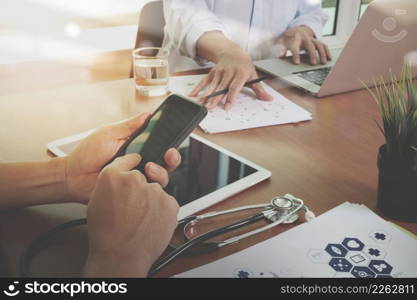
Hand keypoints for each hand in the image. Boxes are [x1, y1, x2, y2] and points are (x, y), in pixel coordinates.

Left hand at [65, 114, 180, 202]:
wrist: (72, 176)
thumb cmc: (87, 154)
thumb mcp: (109, 133)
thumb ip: (129, 126)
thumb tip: (146, 114)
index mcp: (137, 148)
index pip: (160, 146)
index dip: (169, 144)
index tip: (172, 141)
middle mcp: (139, 164)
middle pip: (166, 163)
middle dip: (172, 159)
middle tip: (169, 154)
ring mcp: (137, 179)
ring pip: (161, 178)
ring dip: (160, 172)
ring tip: (149, 168)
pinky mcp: (132, 192)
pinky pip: (148, 192)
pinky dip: (149, 186)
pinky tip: (141, 179)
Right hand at [84, 154, 178, 276]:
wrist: (121, 256)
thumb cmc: (106, 233)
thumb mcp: (96, 202)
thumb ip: (110, 184)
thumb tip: (120, 179)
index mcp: (112, 177)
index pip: (127, 161)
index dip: (130, 167)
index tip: (134, 168)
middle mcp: (135, 180)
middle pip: (143, 178)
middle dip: (140, 189)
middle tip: (133, 207)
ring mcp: (154, 191)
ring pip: (156, 191)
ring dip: (151, 201)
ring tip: (140, 219)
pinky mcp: (169, 203)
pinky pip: (167, 203)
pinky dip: (162, 211)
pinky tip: (150, 222)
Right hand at [190, 38, 271, 109]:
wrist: (233, 52)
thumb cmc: (244, 66)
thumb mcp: (253, 76)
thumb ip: (259, 89)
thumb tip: (269, 99)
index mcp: (240, 74)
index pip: (234, 88)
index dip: (230, 98)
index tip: (227, 107)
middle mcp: (229, 73)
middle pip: (221, 88)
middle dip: (216, 98)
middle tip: (211, 107)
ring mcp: (219, 73)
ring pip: (212, 86)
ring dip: (206, 95)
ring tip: (202, 104)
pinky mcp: (212, 73)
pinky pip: (204, 81)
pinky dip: (198, 88)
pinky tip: (192, 95)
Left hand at [278, 25, 331, 64]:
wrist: (296, 30)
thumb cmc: (289, 38)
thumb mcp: (283, 42)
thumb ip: (282, 49)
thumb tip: (280, 56)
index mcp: (296, 38)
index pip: (295, 47)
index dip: (296, 55)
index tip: (297, 63)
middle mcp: (305, 38)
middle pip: (310, 45)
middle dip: (312, 54)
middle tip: (313, 64)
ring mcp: (312, 39)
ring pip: (319, 45)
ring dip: (322, 53)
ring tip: (323, 62)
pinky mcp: (317, 41)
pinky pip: (324, 45)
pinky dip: (327, 51)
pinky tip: (329, 58)